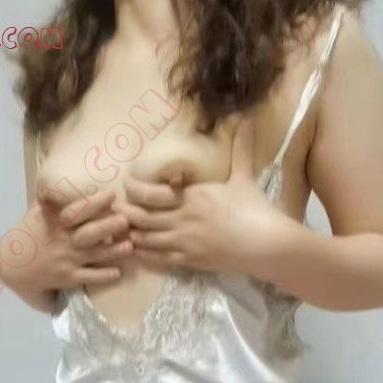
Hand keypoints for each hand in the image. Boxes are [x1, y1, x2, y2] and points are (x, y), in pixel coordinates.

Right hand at [0, 190, 132, 295]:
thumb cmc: (28, 235)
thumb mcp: (36, 214)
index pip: (75, 210)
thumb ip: (52, 201)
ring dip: (113, 251)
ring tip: (130, 245)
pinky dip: (103, 276)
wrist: (11, 266)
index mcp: (54, 221)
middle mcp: (62, 240)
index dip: (94, 203)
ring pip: (93, 255)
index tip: (111, 195)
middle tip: (126, 220)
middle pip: (88, 232)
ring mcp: (65, 259)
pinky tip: (118, 272)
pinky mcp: (67, 277)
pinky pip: (88, 277)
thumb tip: (65, 182)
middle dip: (108, 226)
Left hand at [114, 119, 279, 274]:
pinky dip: (143, 254)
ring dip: (131, 233)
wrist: (266, 245)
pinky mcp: (190, 262)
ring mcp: (185, 243)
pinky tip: (135, 250)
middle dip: (126, 212)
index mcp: (193, 197)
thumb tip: (244, 119)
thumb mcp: (244, 177)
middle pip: (142, 217)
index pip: (152, 193)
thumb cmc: (256, 210)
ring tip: (119, 228)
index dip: (135, 189)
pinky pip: (159, 259)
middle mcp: (183, 220)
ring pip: (146, 239)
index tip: (127, 184)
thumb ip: (239, 149)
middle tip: (115, 208)